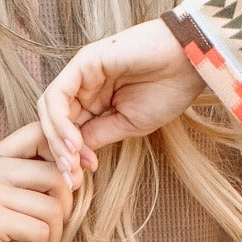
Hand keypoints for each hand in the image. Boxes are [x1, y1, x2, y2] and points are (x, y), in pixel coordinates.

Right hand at [0, 121, 73, 241]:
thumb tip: (82, 167)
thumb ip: (37, 183)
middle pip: (58, 174)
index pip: (40, 132)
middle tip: (50, 233)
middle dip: (67, 210)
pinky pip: (40, 230)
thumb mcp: (13, 205)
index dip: (68, 154)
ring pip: (53, 207)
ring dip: (54, 238)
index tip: (77, 183)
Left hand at [37, 18, 203, 189]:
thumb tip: (74, 156)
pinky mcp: (83, 62)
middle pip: (53, 121)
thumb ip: (99, 135)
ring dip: (56, 140)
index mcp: (94, 99)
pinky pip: (58, 94)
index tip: (77, 180)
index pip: (67, 130)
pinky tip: (75, 142)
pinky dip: (60, 121)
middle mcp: (83, 85)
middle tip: (70, 177)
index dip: (68, 157)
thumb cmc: (168, 90)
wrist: (191, 62)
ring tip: (72, 162)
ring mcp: (81, 72)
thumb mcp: (130, 123)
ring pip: (50, 109)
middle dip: (58, 153)